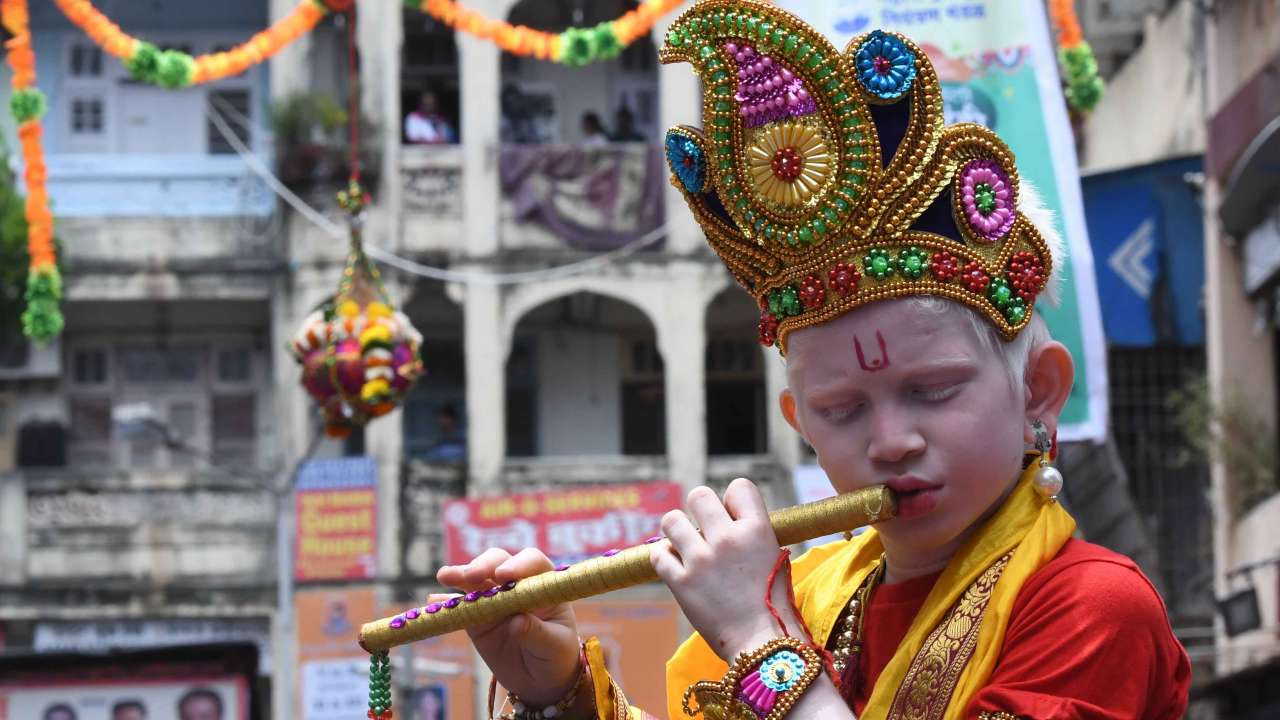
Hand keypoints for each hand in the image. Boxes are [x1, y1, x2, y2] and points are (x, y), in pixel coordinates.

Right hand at [436, 548, 581, 706]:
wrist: (540, 679)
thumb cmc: (556, 656)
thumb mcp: (554, 646)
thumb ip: (537, 633)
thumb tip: (517, 622)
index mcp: (543, 585)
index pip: (532, 563)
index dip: (518, 564)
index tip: (504, 576)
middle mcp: (517, 585)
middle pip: (499, 563)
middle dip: (484, 565)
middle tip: (471, 576)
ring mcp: (494, 599)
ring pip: (476, 579)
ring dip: (461, 575)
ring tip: (445, 576)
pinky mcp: (476, 617)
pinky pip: (459, 607)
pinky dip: (446, 604)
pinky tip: (433, 602)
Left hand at [650, 478, 804, 661]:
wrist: (762, 644)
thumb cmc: (773, 603)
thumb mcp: (774, 557)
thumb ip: (753, 533)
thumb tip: (731, 517)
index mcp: (757, 530)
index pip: (739, 487)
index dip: (732, 501)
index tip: (731, 518)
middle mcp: (728, 539)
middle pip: (699, 495)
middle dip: (700, 510)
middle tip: (703, 530)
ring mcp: (702, 560)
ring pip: (672, 520)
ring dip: (676, 531)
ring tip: (684, 545)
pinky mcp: (681, 583)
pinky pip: (658, 554)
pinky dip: (664, 558)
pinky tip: (676, 566)